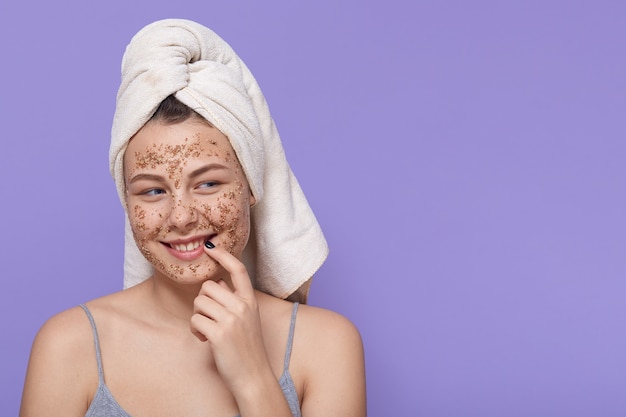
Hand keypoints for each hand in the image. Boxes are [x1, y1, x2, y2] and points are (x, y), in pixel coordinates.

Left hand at [190, 242, 270, 391]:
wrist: (253, 375)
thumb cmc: (247, 348)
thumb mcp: (247, 319)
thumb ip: (233, 299)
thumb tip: (217, 282)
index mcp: (250, 301)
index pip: (238, 270)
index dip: (223, 255)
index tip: (210, 248)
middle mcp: (242, 306)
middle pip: (209, 286)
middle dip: (202, 301)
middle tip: (208, 318)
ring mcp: (231, 319)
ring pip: (199, 302)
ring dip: (197, 316)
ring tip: (206, 330)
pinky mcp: (219, 334)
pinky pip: (195, 320)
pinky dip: (195, 330)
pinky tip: (204, 339)